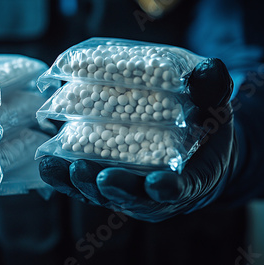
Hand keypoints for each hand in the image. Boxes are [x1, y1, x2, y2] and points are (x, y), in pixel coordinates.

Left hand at [39, 58, 235, 221]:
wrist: (189, 150)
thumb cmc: (203, 130)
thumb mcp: (215, 109)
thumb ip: (213, 91)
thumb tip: (209, 67)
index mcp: (189, 179)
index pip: (179, 189)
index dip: (168, 189)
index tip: (157, 184)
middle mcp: (154, 194)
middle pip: (132, 197)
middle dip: (115, 188)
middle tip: (101, 177)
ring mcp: (126, 190)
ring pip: (102, 194)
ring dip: (81, 183)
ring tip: (62, 167)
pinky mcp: (105, 182)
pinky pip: (83, 184)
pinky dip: (65, 178)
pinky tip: (48, 164)